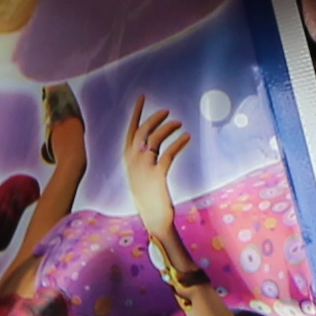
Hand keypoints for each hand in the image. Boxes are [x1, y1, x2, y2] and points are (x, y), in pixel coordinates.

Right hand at [124, 99, 191, 246]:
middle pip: (143, 130)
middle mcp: (133, 159)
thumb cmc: (149, 195)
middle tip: (167, 111)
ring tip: (179, 124)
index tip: (143, 97)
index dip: (137, 112)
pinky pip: (169, 152)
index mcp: (128, 157)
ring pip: (155, 138)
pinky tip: (187, 138)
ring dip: (168, 128)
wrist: (153, 218)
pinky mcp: (157, 174)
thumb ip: (142, 156)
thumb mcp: (139, 173)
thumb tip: (151, 140)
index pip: (131, 128)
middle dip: (155, 117)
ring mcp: (144, 167)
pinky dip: (179, 143)